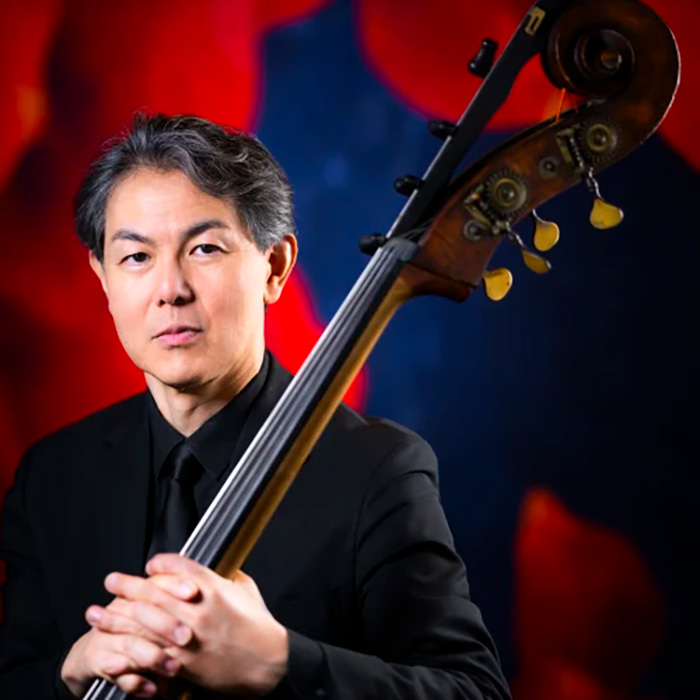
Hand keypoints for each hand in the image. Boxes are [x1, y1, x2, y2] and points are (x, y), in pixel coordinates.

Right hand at [61, 574, 198, 697]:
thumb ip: (174, 594)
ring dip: (154, 656)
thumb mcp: (152, 606)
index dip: (174, 584)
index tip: (193, 591)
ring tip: (174, 667)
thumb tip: (203, 584)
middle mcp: (120, 609)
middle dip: (166, 623)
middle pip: (142, 611)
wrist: (95, 651)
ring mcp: (108, 636)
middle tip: (187, 636)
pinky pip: (116, 673)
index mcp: (137, 592)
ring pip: (130, 643)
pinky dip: (135, 682)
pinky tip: (152, 688)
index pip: (155, 581)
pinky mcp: (99, 661)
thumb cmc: (134, 627)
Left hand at [93, 554, 288, 696]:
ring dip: (116, 619)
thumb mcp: (246, 591)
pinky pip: (148, 657)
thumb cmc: (260, 626)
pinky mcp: (183, 664)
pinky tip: (111, 651)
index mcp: (213, 588)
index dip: (160, 563)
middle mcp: (196, 610)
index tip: (150, 564)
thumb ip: (228, 578)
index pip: (177, 566)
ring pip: (143, 625)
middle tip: (111, 581)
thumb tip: (217, 569)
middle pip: (152, 593)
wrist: (268, 662)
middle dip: (127, 587)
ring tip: (96, 614)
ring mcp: (187, 638)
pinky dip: (127, 654)